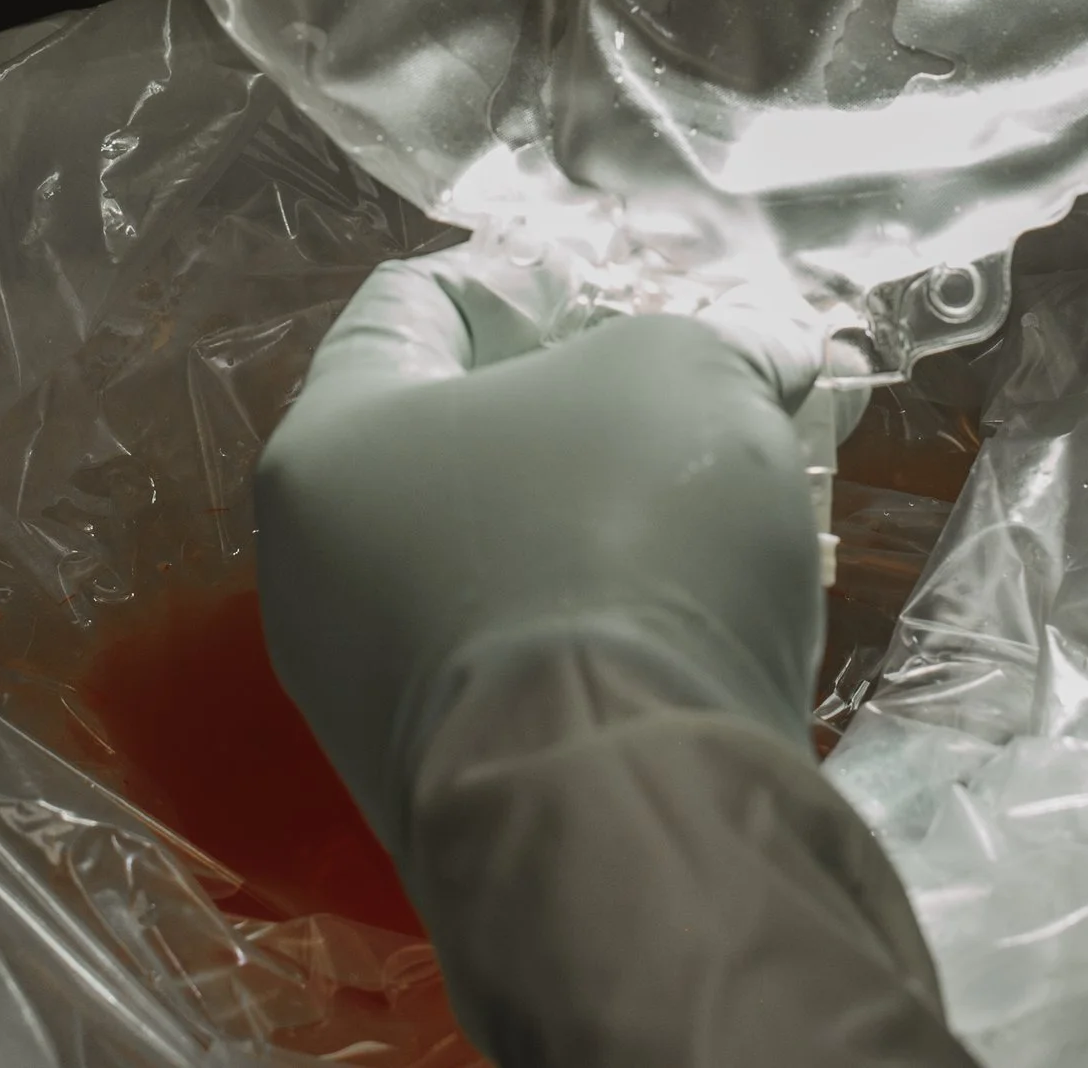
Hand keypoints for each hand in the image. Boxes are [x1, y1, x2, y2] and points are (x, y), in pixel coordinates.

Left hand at [254, 257, 971, 1064]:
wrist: (626, 811)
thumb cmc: (618, 536)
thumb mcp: (688, 373)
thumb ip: (716, 344)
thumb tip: (767, 356)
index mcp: (326, 447)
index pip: (408, 307)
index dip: (521, 276)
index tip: (613, 289)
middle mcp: (320, 571)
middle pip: (458, 436)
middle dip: (584, 402)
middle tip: (690, 386)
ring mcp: (376, 693)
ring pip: (503, 550)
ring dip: (612, 509)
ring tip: (730, 490)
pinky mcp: (454, 779)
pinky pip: (532, 650)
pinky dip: (612, 611)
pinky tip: (709, 599)